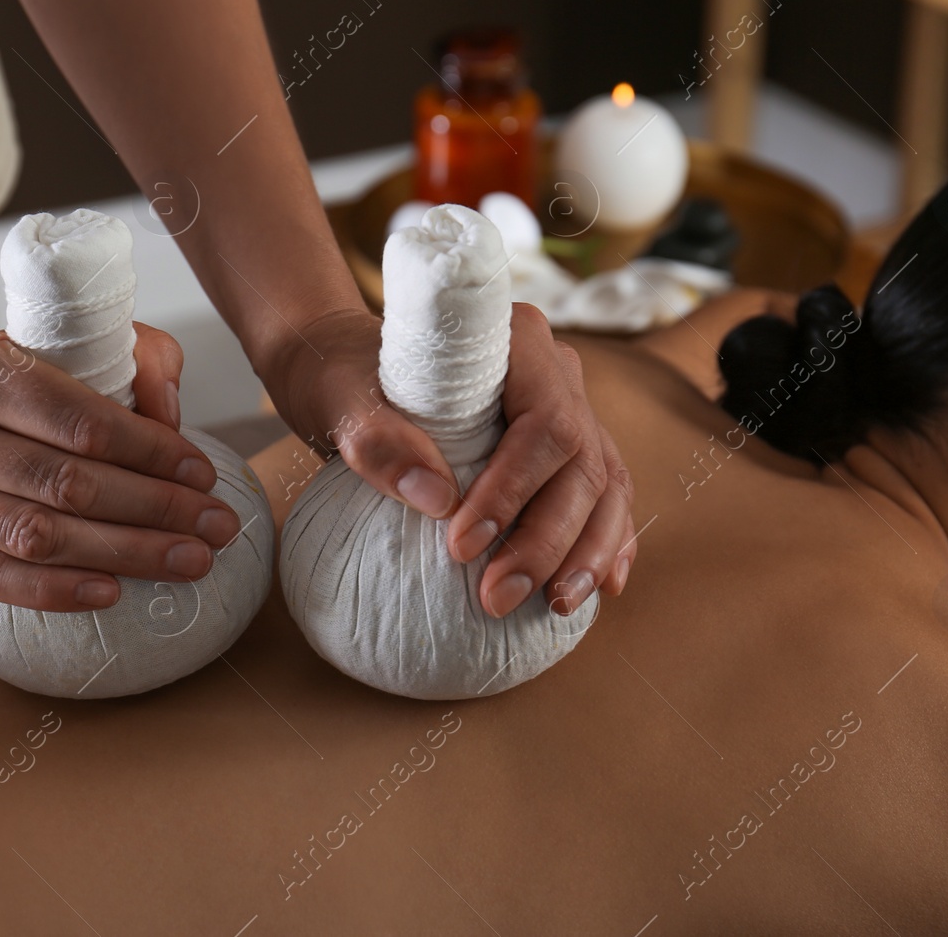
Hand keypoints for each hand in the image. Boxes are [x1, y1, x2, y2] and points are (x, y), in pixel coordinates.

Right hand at [0, 324, 243, 611]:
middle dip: (154, 509)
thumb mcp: (43, 345)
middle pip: (64, 483)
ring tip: (188, 562)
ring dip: (122, 553)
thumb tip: (173, 418)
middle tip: (217, 527)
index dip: (149, 451)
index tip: (203, 474)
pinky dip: (55, 591)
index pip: (78, 419)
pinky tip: (112, 592)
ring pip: (34, 535)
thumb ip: (126, 361)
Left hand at [262, 306, 634, 617]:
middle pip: (581, 461)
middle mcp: (556, 373)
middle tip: (497, 597)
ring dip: (587, 552)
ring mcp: (570, 411)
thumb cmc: (346, 379)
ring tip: (555, 606)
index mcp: (516, 342)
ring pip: (605, 484)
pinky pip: (605, 497)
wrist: (347, 373)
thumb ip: (378, 440)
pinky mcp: (567, 451)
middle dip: (548, 539)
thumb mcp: (342, 400)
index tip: (461, 545)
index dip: (515, 489)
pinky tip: (598, 590)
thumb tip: (437, 499)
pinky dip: (605, 545)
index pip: (544, 422)